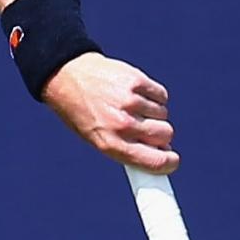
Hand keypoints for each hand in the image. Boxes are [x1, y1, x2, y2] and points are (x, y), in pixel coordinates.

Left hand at [42, 55, 176, 171]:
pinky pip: (161, 95)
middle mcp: (122, 124)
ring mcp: (130, 101)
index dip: (168, 163)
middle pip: (165, 135)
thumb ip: (128, 148)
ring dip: (154, 113)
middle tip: (148, 129)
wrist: (67, 76)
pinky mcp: (136, 81)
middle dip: (161, 134)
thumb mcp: (98, 139)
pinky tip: (138, 94)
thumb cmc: (83, 112)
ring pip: (163, 114)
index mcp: (112, 144)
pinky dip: (155, 96)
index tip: (172, 161)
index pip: (154, 161)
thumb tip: (161, 153)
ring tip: (133, 107)